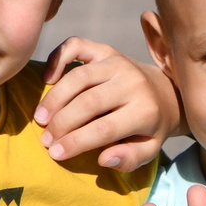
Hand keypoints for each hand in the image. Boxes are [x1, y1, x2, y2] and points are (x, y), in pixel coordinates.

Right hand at [35, 36, 181, 171]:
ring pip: (78, 77)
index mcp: (145, 110)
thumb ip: (130, 158)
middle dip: (62, 123)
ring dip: (54, 99)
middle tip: (45, 140)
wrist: (166, 93)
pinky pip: (76, 46)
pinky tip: (46, 79)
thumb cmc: (150, 127)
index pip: (104, 128)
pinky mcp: (106, 50)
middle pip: (88, 102)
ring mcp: (118, 62)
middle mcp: (132, 82)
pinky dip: (56, 58)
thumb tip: (103, 159)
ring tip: (40, 118)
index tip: (55, 154)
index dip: (76, 142)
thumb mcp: (149, 148)